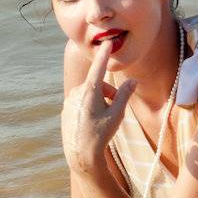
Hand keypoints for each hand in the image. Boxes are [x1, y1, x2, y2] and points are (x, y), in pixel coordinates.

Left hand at [61, 35, 137, 175]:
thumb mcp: (117, 114)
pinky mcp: (65, 110)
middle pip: (97, 84)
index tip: (107, 42)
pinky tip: (93, 124)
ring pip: (89, 94)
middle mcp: (76, 93)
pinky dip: (89, 108)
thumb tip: (132, 81)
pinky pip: (80, 103)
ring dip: (99, 100)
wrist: (80, 156)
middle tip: (116, 107)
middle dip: (108, 92)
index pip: (99, 67)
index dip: (104, 54)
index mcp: (89, 91)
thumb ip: (124, 95)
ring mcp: (69, 101)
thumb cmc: (101, 134)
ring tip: (104, 119)